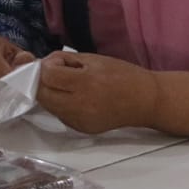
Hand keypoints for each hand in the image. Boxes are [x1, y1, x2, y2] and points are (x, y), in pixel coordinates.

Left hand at [36, 52, 159, 133]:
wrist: (145, 101)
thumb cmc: (122, 75)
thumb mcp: (93, 59)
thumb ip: (66, 60)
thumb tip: (44, 65)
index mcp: (85, 83)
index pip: (48, 77)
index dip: (47, 66)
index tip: (58, 62)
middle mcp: (80, 106)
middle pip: (42, 94)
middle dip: (42, 82)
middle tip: (56, 73)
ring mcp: (80, 121)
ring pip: (48, 107)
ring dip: (49, 93)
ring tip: (65, 84)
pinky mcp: (82, 130)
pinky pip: (60, 115)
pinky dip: (60, 105)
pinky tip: (74, 97)